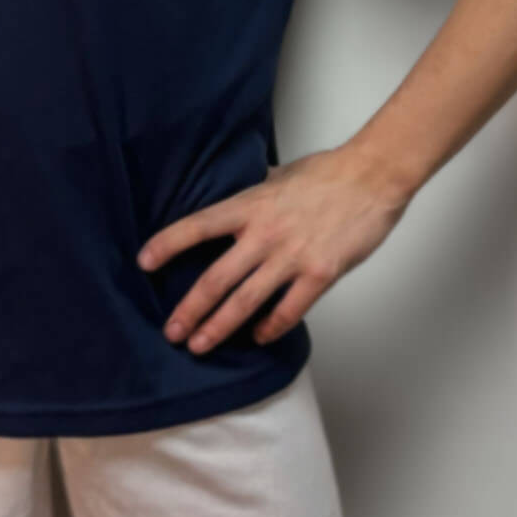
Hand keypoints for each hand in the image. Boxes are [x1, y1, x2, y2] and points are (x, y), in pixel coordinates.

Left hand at [136, 143, 410, 352]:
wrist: (372, 176)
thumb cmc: (327, 172)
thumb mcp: (279, 175)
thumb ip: (254, 192)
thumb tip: (234, 198)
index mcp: (250, 205)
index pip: (197, 226)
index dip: (167, 245)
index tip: (144, 262)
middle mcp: (264, 234)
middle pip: (215, 278)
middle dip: (189, 309)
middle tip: (171, 331)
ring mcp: (292, 257)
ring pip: (245, 302)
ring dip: (219, 327)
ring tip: (199, 345)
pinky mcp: (320, 274)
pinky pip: (289, 310)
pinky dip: (271, 327)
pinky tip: (259, 337)